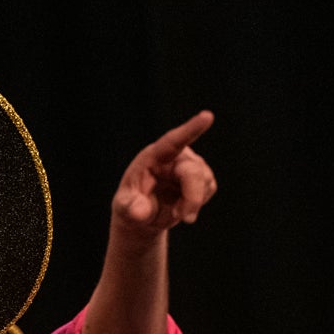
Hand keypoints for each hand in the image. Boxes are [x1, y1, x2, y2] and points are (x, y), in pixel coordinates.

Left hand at [110, 111, 216, 237]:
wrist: (143, 214)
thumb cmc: (131, 205)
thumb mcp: (124, 208)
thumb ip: (130, 208)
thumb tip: (140, 211)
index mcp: (153, 157)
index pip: (173, 141)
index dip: (190, 129)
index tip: (207, 116)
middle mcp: (174, 156)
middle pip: (193, 171)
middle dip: (192, 197)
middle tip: (182, 217)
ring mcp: (189, 165)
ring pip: (205, 180)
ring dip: (192, 202)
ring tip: (174, 211)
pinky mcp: (201, 176)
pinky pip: (209, 188)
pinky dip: (197, 203)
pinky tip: (183, 207)